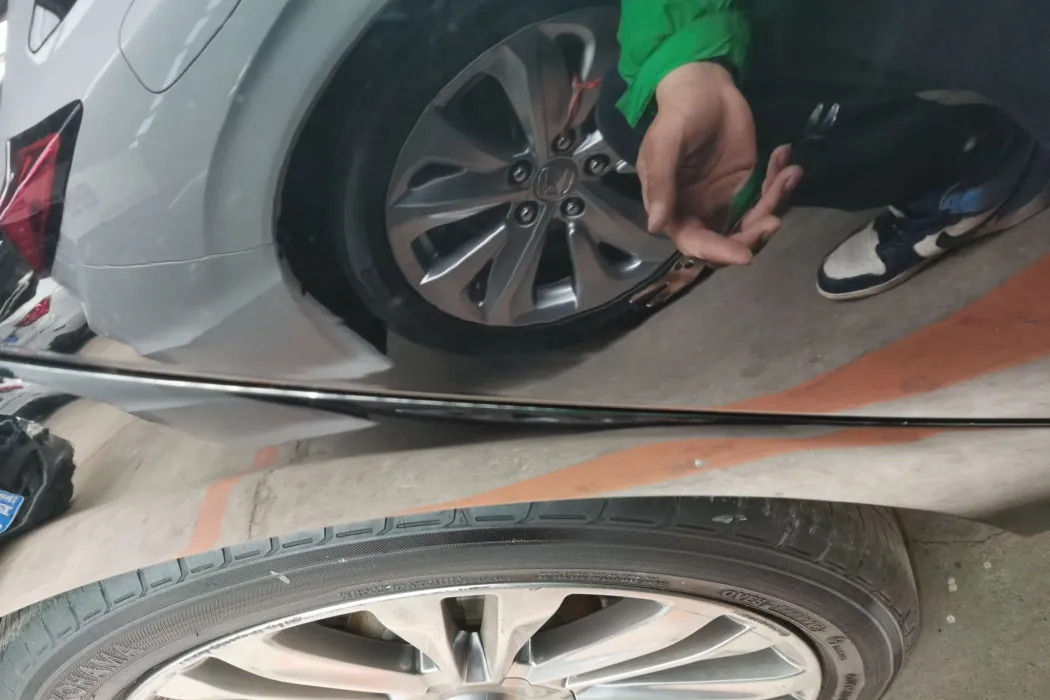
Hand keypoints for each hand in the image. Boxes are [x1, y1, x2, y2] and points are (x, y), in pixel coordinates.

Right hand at [638, 62, 802, 264]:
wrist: (705, 86)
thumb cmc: (679, 114)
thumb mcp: (665, 145)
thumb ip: (661, 184)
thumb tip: (656, 225)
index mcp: (673, 208)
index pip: (694, 242)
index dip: (718, 252)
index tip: (745, 255)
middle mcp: (699, 211)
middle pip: (729, 240)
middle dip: (754, 234)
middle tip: (775, 217)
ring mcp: (725, 200)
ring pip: (753, 222)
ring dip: (774, 205)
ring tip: (788, 173)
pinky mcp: (747, 185)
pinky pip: (767, 198)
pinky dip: (781, 185)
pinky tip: (786, 160)